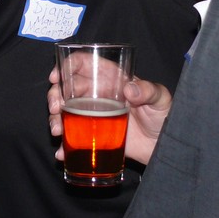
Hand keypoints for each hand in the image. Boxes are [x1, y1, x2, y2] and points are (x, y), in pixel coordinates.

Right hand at [47, 66, 171, 165]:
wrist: (164, 145)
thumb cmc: (163, 115)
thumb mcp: (160, 98)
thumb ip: (149, 90)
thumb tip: (129, 89)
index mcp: (111, 78)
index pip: (84, 64)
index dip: (67, 66)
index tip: (56, 77)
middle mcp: (97, 94)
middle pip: (67, 88)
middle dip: (54, 96)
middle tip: (55, 108)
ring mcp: (93, 115)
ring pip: (65, 112)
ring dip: (55, 119)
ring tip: (57, 131)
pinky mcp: (93, 135)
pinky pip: (73, 138)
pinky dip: (64, 146)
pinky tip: (62, 153)